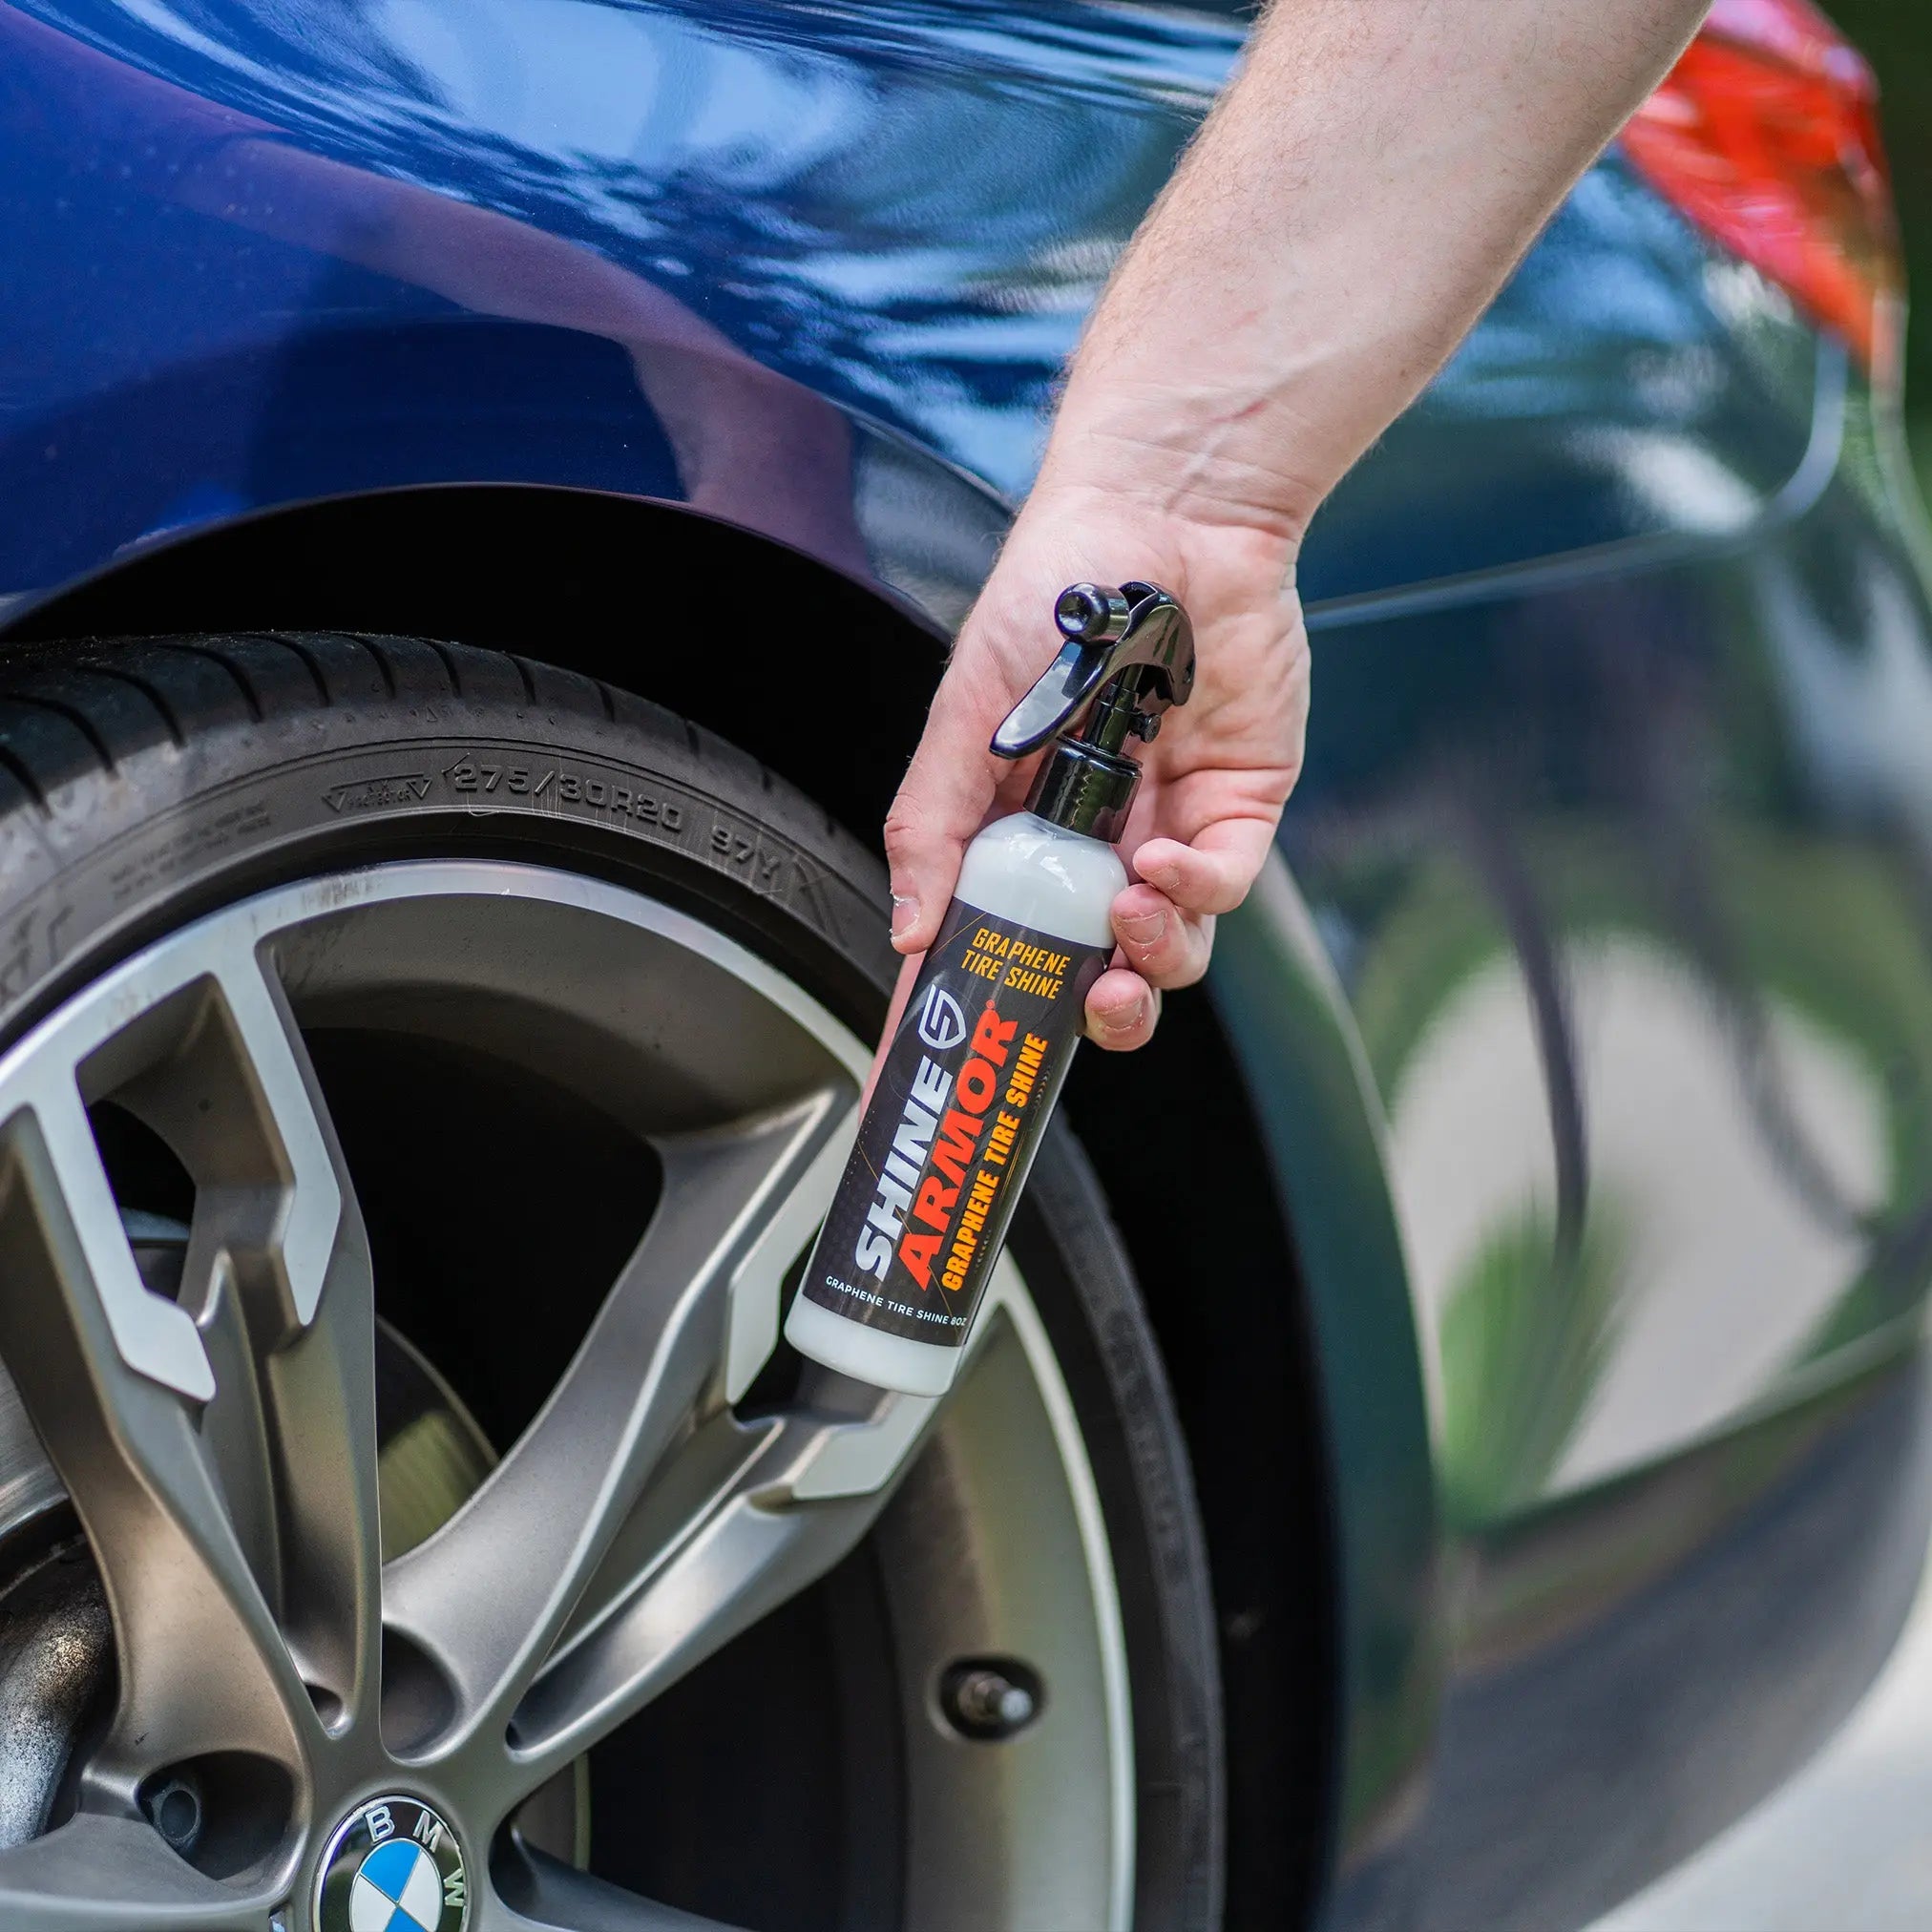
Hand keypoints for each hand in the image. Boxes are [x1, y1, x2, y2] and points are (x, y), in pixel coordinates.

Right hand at [884, 483, 1307, 1049]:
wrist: (1164, 511)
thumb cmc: (1053, 591)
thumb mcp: (964, 717)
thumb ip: (932, 827)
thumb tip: (911, 931)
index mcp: (1018, 828)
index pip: (994, 938)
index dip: (975, 1001)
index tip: (947, 1052)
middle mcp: (1093, 840)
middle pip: (1095, 966)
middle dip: (1093, 1009)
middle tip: (1082, 1003)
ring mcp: (1169, 826)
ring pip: (1170, 945)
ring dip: (1148, 955)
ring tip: (1127, 914)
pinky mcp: (1239, 804)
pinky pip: (1224, 882)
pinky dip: (1195, 889)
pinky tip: (1162, 858)